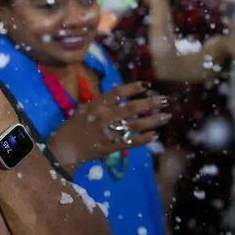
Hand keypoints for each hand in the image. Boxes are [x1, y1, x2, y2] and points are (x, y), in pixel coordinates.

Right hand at [47, 82, 168, 172]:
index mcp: (96, 105)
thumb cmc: (73, 127)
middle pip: (132, 108)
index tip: (147, 85)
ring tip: (167, 116)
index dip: (133, 88)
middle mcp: (104, 117)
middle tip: (166, 100)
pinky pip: (133, 141)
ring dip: (153, 120)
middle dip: (151, 103)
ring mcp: (110, 132)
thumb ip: (100, 102)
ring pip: (136, 124)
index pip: (118, 92)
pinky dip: (145, 139)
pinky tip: (155, 135)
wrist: (67, 148)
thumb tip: (118, 93)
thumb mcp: (83, 109)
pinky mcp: (113, 146)